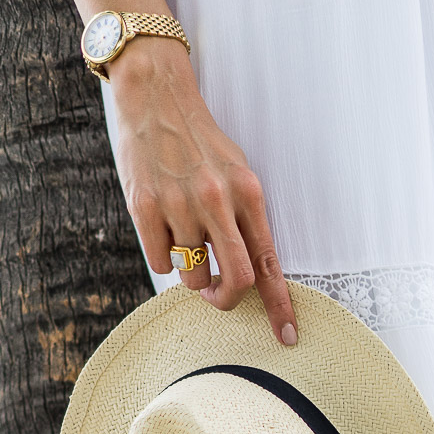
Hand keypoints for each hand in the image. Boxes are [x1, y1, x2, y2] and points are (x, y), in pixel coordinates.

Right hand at [109, 39, 296, 344]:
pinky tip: (161, 228)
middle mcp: (217, 200)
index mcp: (248, 193)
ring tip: (183, 242)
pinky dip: (163, 257)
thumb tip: (253, 279)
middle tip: (216, 296)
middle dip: (227, 300)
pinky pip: (160, 263)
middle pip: (236, 280)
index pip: (269, 262)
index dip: (280, 306)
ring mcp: (180, 203)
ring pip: (193, 277)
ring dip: (190, 275)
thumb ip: (246, 222)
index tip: (288, 338)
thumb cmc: (199, 143)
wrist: (154, 95)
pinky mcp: (145, 206)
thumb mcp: (236, 174)